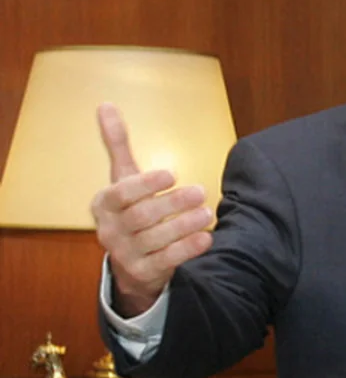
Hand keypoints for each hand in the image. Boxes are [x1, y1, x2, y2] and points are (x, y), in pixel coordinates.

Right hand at [91, 103, 213, 317]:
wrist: (129, 260)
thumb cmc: (130, 209)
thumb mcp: (123, 178)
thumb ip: (117, 145)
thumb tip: (106, 105)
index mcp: (104, 204)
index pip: (121, 193)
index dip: (145, 184)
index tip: (172, 173)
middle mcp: (109, 230)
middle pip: (141, 217)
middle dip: (172, 203)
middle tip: (201, 191)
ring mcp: (124, 254)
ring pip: (155, 240)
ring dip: (184, 225)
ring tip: (208, 213)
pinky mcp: (142, 272)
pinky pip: (166, 261)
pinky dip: (187, 249)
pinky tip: (207, 238)